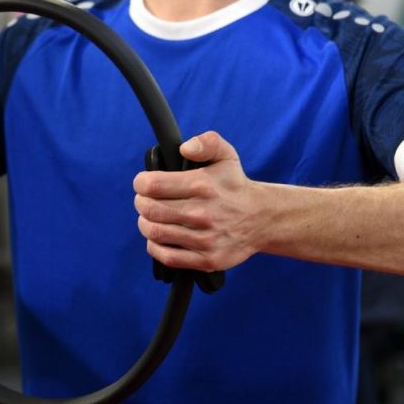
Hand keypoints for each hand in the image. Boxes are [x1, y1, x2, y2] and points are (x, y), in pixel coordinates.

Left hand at [133, 131, 261, 272]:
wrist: (262, 219)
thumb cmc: (235, 185)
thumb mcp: (226, 155)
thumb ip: (206, 143)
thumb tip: (184, 149)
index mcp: (203, 185)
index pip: (153, 185)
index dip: (140, 183)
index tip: (143, 183)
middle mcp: (203, 213)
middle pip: (150, 210)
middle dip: (141, 203)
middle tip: (144, 200)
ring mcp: (205, 239)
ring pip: (155, 233)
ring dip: (145, 224)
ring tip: (151, 217)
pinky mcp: (207, 259)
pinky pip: (167, 256)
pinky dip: (155, 246)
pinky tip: (159, 237)